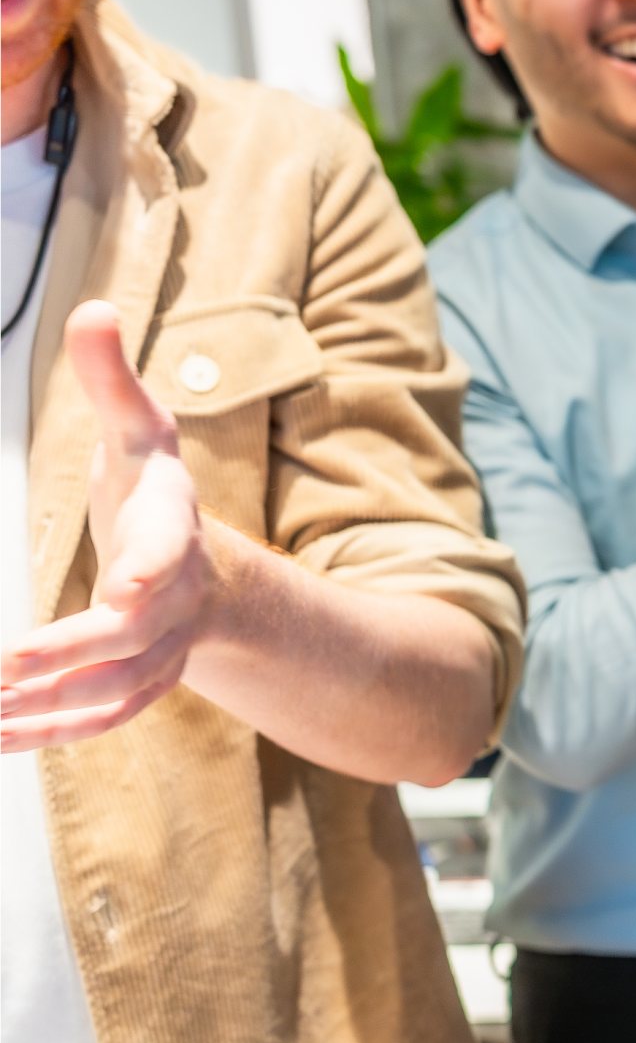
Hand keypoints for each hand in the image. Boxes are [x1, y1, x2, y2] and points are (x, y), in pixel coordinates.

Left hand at [0, 303, 215, 748]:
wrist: (208, 579)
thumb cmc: (155, 496)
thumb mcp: (141, 431)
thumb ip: (112, 378)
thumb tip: (94, 306)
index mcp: (171, 534)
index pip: (162, 559)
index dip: (144, 577)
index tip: (119, 592)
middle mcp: (172, 602)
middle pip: (127, 639)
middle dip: (64, 656)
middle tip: (0, 667)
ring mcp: (159, 653)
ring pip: (107, 692)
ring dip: (41, 709)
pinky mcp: (135, 687)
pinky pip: (92, 721)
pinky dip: (41, 735)